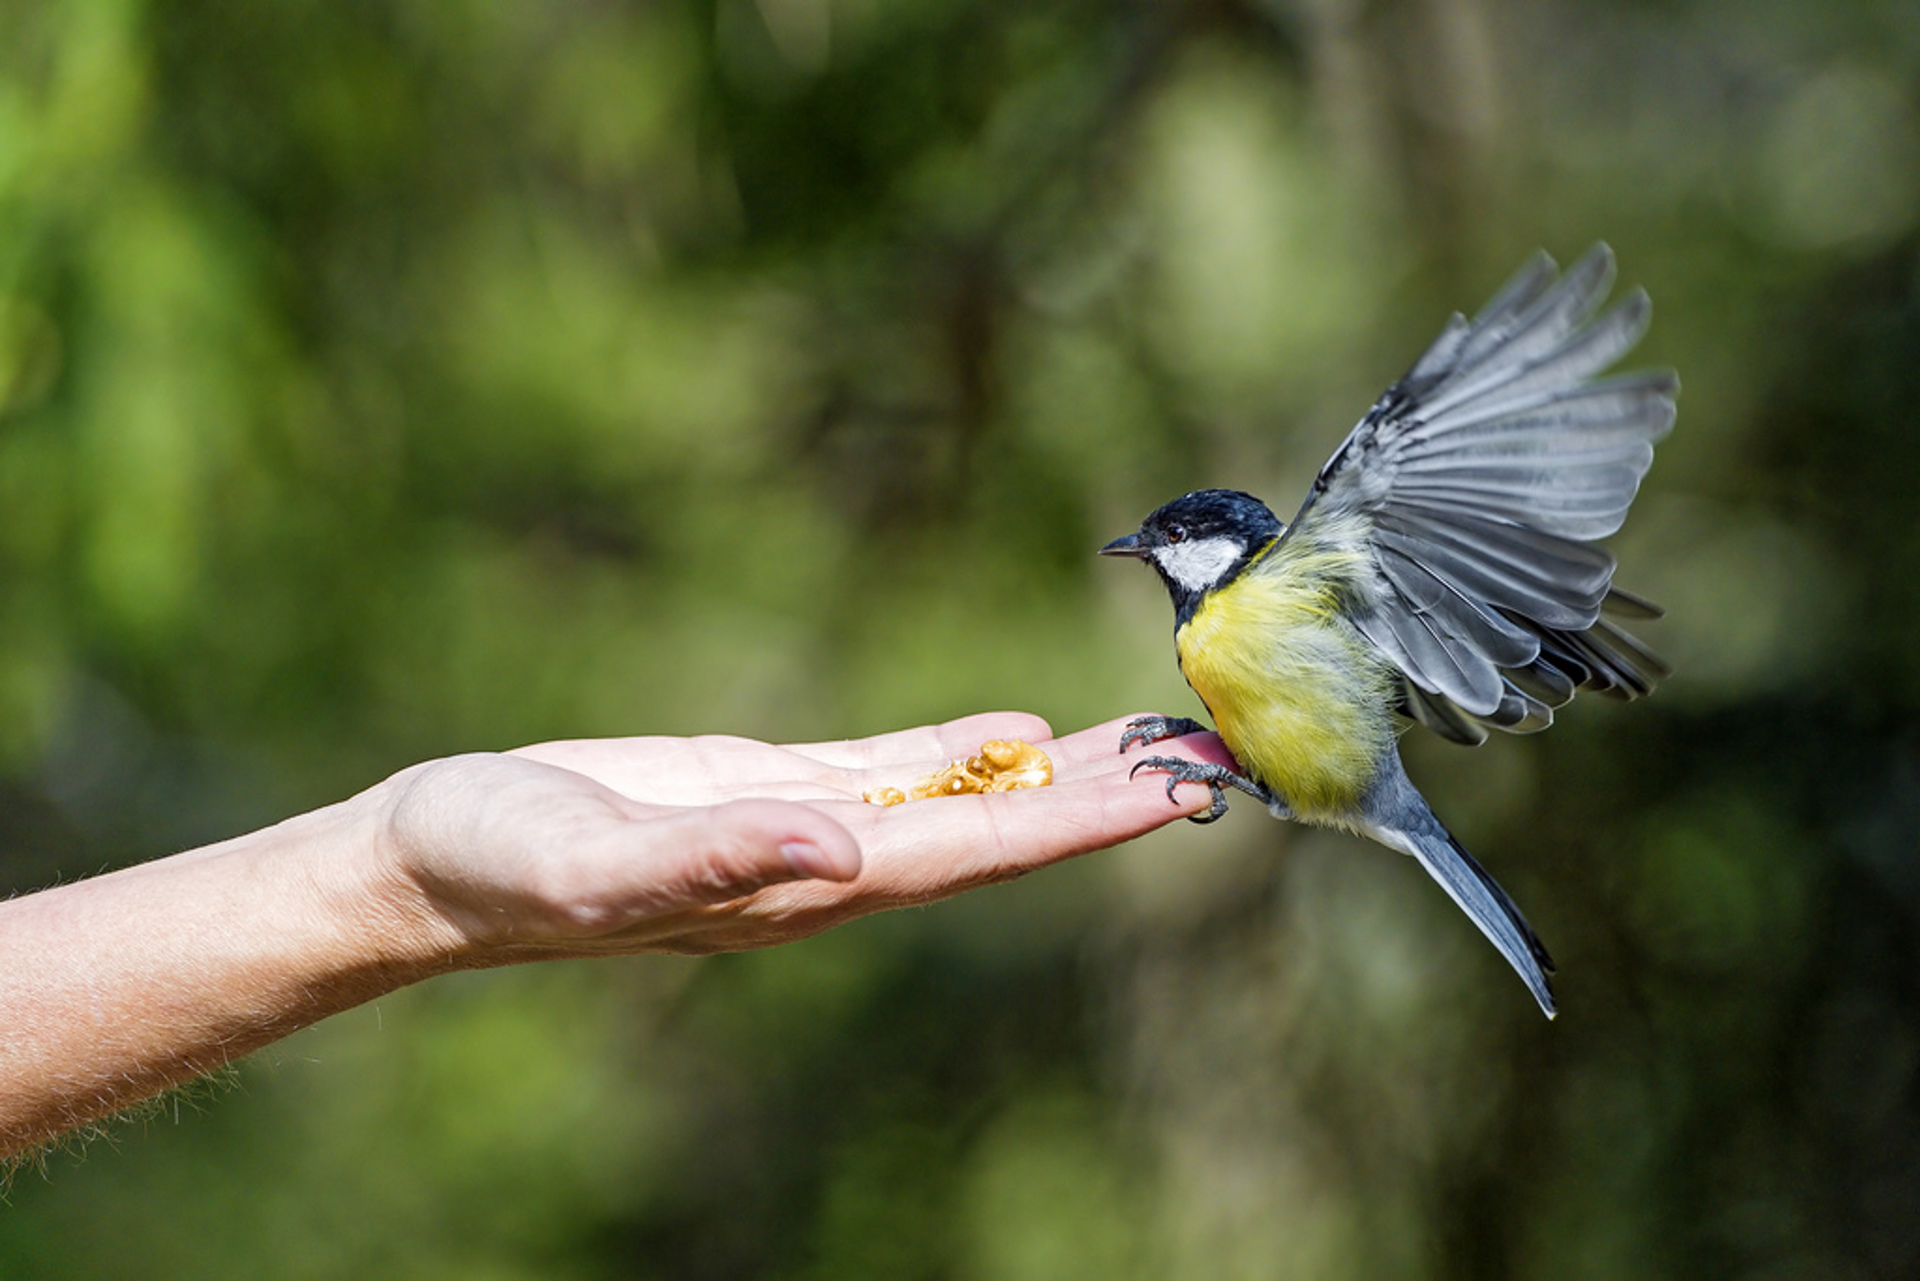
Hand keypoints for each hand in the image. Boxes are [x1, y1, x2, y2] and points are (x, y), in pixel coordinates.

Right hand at [373, 712, 1231, 962]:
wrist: (435, 861)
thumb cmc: (500, 869)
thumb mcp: (593, 862)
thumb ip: (714, 856)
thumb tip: (839, 845)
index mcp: (805, 887)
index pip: (975, 852)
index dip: (1079, 824)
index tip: (1178, 795)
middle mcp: (828, 864)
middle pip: (999, 830)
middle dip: (1108, 798)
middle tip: (1219, 759)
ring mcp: (804, 827)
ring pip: (963, 798)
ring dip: (1059, 774)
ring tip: (1153, 741)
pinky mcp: (768, 786)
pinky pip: (896, 769)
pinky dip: (967, 750)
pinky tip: (1021, 733)